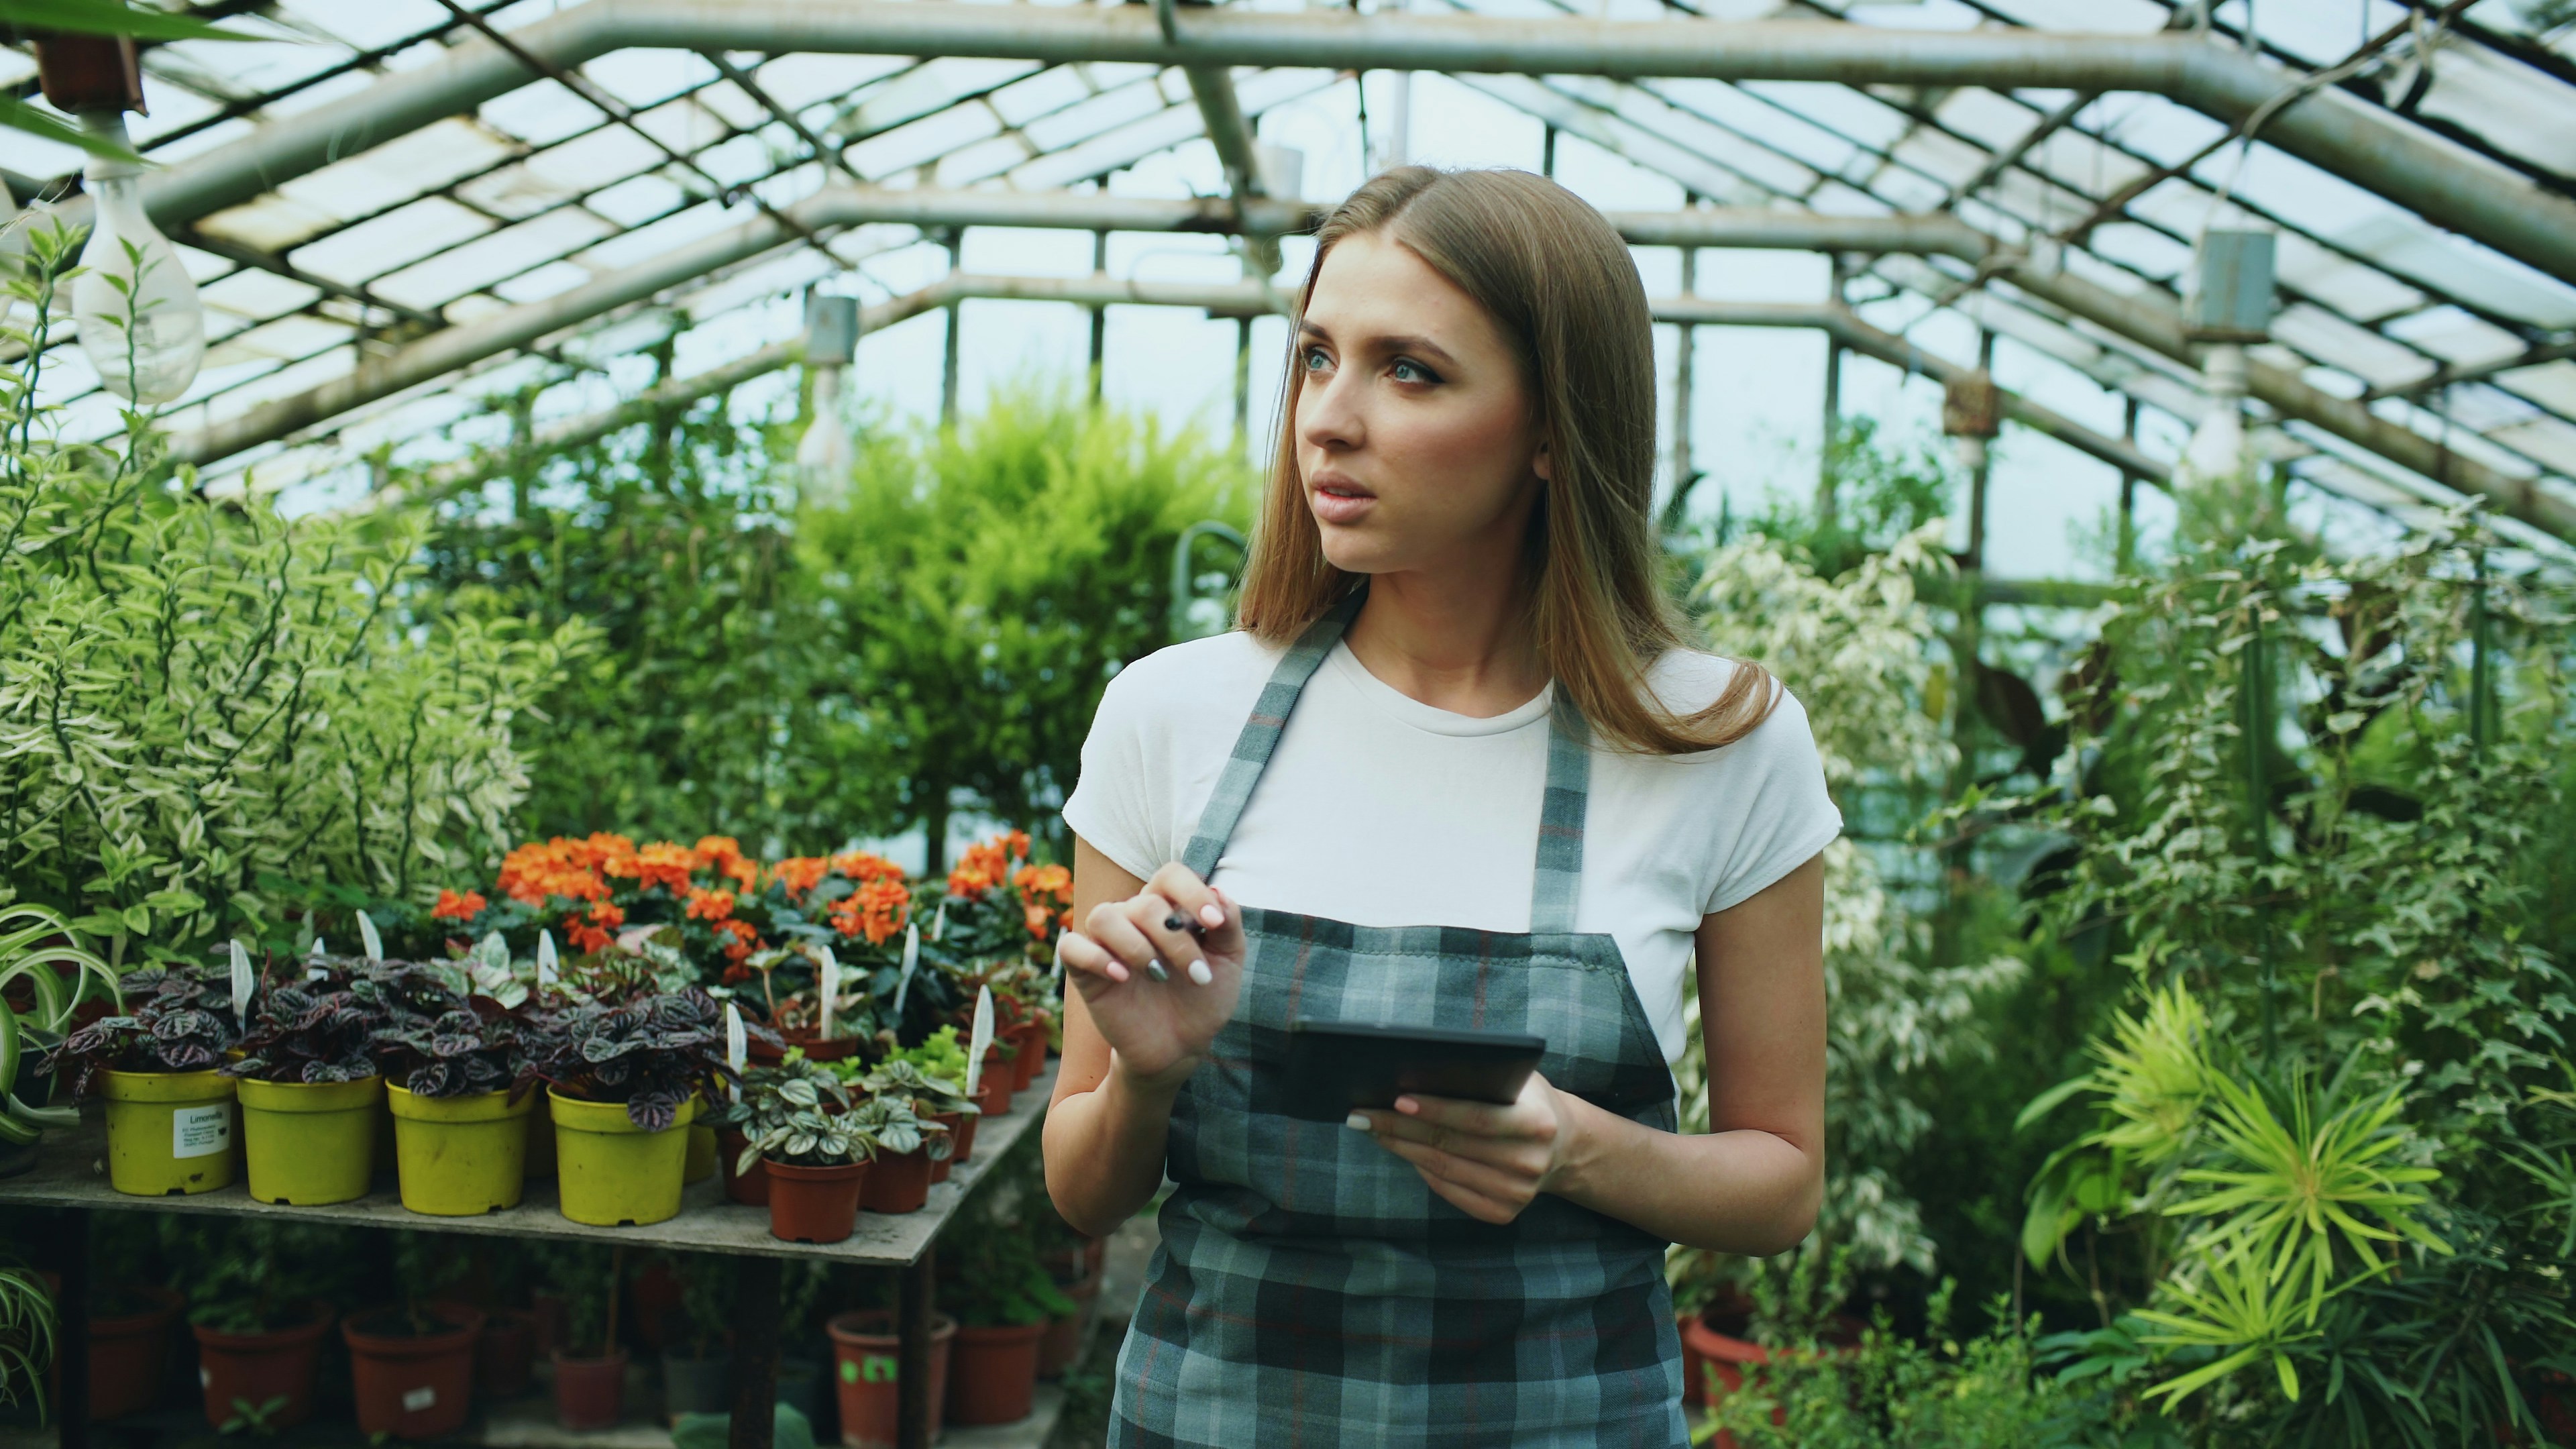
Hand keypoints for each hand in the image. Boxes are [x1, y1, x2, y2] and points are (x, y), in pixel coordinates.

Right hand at [1057, 863, 1244, 1092]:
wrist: (1181, 1046)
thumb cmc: (1203, 998)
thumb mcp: (1227, 963)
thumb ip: (1229, 924)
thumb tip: (1218, 891)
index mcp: (1168, 908)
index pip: (1170, 875)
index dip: (1192, 892)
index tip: (1214, 924)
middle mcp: (1134, 918)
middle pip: (1145, 904)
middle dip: (1176, 940)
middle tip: (1198, 976)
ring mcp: (1107, 943)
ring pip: (1104, 916)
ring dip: (1136, 946)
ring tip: (1159, 975)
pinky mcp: (1085, 972)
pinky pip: (1072, 947)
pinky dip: (1096, 958)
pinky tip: (1122, 977)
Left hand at [1349, 1072, 1579, 1223]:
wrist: (1562, 1146)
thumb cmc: (1526, 1101)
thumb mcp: (1518, 1080)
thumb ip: (1481, 1077)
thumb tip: (1414, 1074)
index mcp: (1538, 1123)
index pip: (1477, 1117)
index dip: (1435, 1110)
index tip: (1396, 1099)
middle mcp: (1530, 1163)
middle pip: (1451, 1144)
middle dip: (1401, 1127)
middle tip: (1363, 1113)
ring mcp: (1517, 1193)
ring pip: (1444, 1168)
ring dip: (1402, 1147)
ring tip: (1373, 1128)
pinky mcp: (1503, 1213)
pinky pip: (1449, 1191)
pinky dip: (1421, 1169)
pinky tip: (1402, 1150)